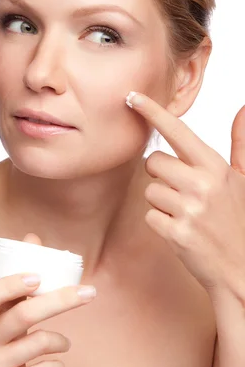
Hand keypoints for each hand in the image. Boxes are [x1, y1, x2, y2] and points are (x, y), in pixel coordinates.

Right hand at [0, 234, 94, 366]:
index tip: (37, 277)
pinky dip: (57, 365)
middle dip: (60, 300)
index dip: (8, 285)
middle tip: (89, 294)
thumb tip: (33, 238)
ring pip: (39, 341)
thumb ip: (14, 285)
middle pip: (22, 314)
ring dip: (60, 340)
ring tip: (62, 343)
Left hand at [126, 91, 244, 291]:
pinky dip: (161, 223)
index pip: (178, 132)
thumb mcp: (243, 180)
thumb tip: (243, 109)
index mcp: (216, 167)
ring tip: (187, 215)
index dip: (153, 112)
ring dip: (162, 202)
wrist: (241, 269)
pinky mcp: (176, 233)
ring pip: (150, 190)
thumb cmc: (239, 221)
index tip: (132, 97)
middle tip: (183, 192)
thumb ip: (241, 144)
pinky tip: (182, 230)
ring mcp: (189, 210)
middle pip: (153, 162)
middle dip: (161, 175)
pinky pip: (150, 216)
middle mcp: (202, 185)